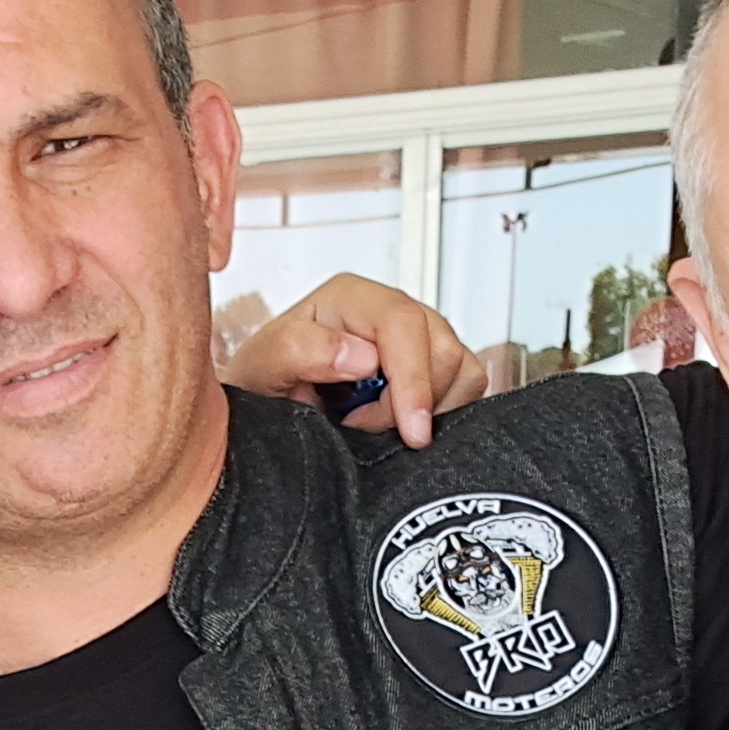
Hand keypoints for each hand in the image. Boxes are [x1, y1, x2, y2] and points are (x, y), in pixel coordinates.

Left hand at [226, 275, 489, 449]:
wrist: (267, 414)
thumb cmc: (263, 385)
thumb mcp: (260, 368)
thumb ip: (298, 351)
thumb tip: (359, 355)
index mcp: (350, 299)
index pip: (403, 324)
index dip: (413, 379)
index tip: (412, 428)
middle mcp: (390, 312)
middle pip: (442, 349)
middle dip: (415, 403)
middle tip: (365, 430)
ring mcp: (419, 339)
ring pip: (461, 370)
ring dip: (429, 411)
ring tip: (375, 426)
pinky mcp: (436, 368)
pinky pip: (468, 387)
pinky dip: (446, 414)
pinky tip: (401, 426)